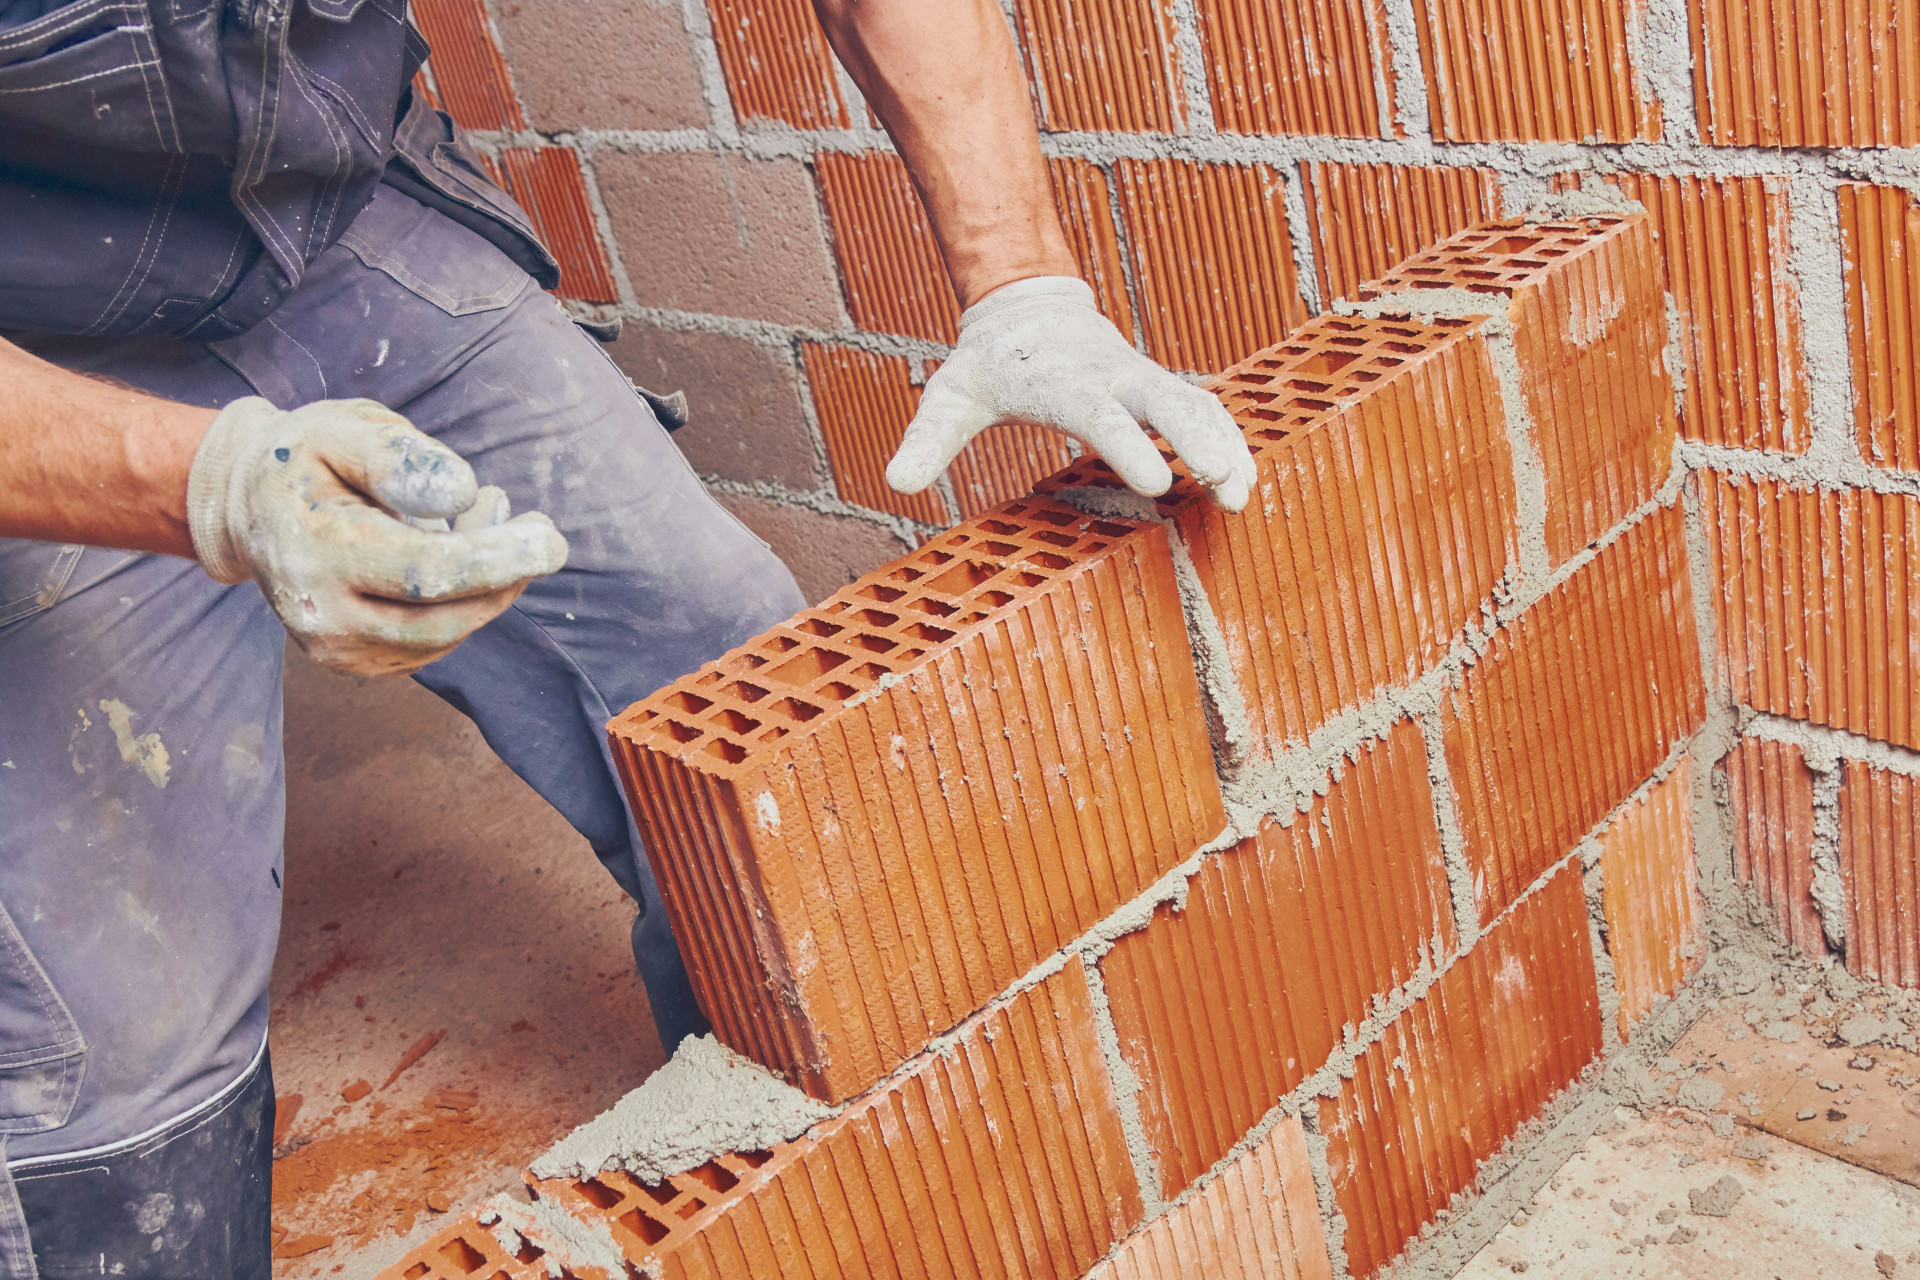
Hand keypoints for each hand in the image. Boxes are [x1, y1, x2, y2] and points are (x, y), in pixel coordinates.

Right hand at [186, 397, 567, 675]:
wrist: (250, 508)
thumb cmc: (306, 460)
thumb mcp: (345, 431)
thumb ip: (400, 459)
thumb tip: (462, 493)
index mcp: (314, 553)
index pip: (426, 573)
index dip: (496, 560)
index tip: (550, 539)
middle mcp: (321, 618)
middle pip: (444, 615)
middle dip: (505, 574)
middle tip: (535, 524)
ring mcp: (336, 651)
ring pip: (445, 635)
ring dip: (488, 585)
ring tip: (489, 517)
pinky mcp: (355, 665)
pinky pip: (434, 643)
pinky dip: (464, 604)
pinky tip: (460, 554)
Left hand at [885, 277, 1256, 511]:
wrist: (1026, 305)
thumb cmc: (989, 362)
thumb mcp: (949, 398)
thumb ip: (926, 439)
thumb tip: (896, 482)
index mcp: (1067, 382)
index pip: (1103, 416)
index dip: (1130, 446)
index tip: (1157, 481)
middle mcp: (1114, 377)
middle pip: (1168, 403)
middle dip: (1199, 440)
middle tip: (1224, 484)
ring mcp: (1142, 378)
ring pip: (1197, 404)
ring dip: (1225, 445)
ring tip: (1243, 497)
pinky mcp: (1157, 386)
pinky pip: (1204, 408)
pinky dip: (1229, 437)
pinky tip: (1243, 478)